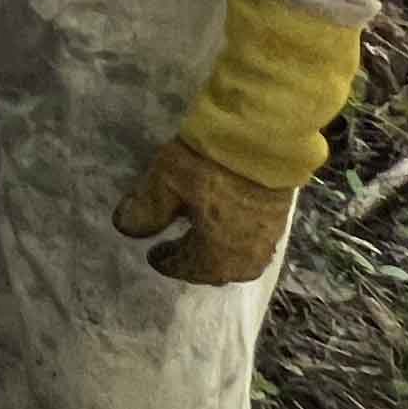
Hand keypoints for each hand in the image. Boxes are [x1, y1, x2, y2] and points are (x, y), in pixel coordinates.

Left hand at [113, 139, 293, 284]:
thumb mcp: (164, 184)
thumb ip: (145, 210)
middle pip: (218, 271)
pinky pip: (254, 244)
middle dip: (196, 265)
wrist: (263, 136)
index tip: (154, 254)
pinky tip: (224, 223)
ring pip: (239, 261)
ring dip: (218, 255)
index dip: (168, 263)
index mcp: (217, 255)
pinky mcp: (281, 219)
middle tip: (177, 250)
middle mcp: (246, 256)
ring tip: (199, 238)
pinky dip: (235, 242)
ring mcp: (268, 239)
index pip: (188, 268)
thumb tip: (125, 228)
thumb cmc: (209, 164)